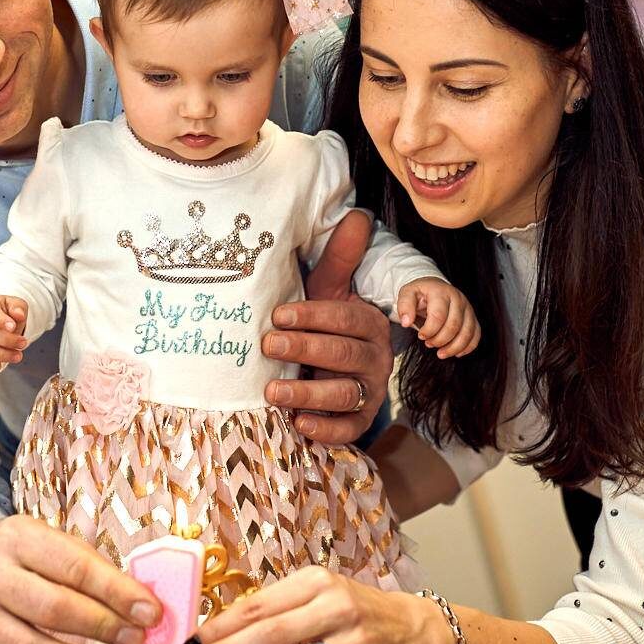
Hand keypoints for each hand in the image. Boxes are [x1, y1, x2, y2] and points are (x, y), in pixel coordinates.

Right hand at [0, 516, 162, 643]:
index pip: (74, 567)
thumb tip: (138, 608)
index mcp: (18, 539)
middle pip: (51, 609)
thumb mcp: (51, 542)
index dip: (116, 592)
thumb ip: (90, 570)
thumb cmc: (23, 557)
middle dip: (101, 629)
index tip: (150, 613)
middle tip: (135, 643)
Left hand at [189, 566, 443, 643]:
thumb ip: (276, 606)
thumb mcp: (315, 591)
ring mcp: (351, 643)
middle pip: (269, 635)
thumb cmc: (347, 607)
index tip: (195, 639)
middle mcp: (335, 608)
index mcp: (317, 582)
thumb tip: (223, 628)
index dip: (222, 625)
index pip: (259, 605)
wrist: (406, 628)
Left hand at [264, 212, 391, 444]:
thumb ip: (341, 257)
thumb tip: (357, 213)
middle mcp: (375, 358)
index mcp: (370, 323)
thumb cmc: (323, 323)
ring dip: (308, 392)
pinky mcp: (359, 421)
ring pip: (344, 394)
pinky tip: (300, 423)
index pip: (345, 318)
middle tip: (268, 345)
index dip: (312, 316)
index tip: (277, 315)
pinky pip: (348, 429)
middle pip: (343, 354)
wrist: (331, 367)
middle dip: (305, 348)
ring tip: (273, 391)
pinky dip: (326, 429)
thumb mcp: (328, 290)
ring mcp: (368, 392)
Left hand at [397, 278, 480, 358]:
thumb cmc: (421, 293)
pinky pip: (476, 335)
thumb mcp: (407, 293)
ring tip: (440, 353)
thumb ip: (404, 306)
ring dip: (453, 347)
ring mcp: (468, 308)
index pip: (438, 316)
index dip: (429, 330)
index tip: (421, 336)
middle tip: (428, 343)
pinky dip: (467, 347)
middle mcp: (458, 299)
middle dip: (440, 340)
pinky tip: (455, 352)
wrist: (434, 287)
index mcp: (441, 292)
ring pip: (467, 333)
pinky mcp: (472, 317)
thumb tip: (406, 322)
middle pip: (454, 326)